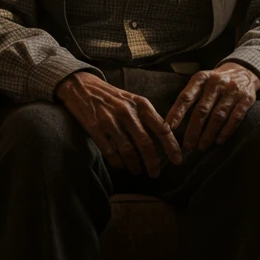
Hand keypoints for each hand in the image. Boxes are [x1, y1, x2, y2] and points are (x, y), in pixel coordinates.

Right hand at [55, 71, 182, 176]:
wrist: (82, 86)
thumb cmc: (111, 96)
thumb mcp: (132, 99)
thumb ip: (146, 115)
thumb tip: (165, 136)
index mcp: (140, 104)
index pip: (162, 128)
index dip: (172, 146)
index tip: (178, 160)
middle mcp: (127, 112)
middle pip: (146, 143)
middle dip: (153, 162)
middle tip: (155, 174)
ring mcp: (110, 121)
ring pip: (128, 151)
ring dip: (135, 165)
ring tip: (137, 171)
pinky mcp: (95, 129)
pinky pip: (110, 152)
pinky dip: (117, 162)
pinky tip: (121, 166)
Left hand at [165, 62, 259, 154]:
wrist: (243, 70)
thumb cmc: (215, 82)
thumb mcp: (202, 81)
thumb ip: (190, 96)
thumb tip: (172, 122)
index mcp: (202, 78)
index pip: (186, 96)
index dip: (177, 112)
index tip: (168, 128)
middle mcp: (217, 83)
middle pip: (202, 110)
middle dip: (193, 130)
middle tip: (187, 147)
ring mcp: (233, 90)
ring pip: (218, 116)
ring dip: (209, 134)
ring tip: (201, 147)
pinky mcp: (247, 99)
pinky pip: (235, 118)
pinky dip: (226, 131)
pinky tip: (219, 141)